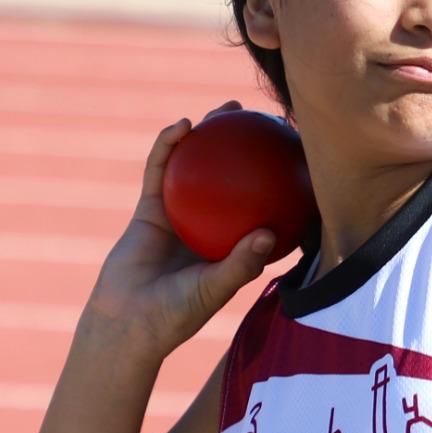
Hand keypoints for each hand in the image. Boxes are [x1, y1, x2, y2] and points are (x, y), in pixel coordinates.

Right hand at [86, 102, 279, 356]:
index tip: (304, 159)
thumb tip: (270, 233)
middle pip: (237, 179)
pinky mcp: (151, 208)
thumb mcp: (214, 288)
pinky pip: (161, 170)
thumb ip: (240, 263)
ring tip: (228, 109)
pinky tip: (183, 125)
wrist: (127, 322)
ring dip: (212, 135)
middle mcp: (214, 225)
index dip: (286, 184)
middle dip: (253, 150)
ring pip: (199, 166)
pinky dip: (169, 146)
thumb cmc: (177, 313)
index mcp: (237, 244)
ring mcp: (183, 214)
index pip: (269, 207)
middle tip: (272, 121)